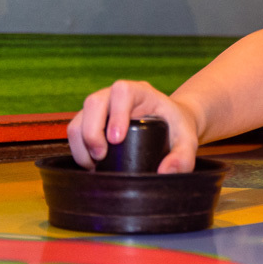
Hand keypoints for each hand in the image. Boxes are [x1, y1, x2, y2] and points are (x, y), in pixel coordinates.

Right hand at [67, 80, 199, 173]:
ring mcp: (101, 108)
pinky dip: (78, 149)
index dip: (116, 113)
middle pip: (93, 103)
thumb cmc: (178, 128)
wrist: (171, 125)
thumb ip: (183, 157)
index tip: (117, 140)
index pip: (122, 92)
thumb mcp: (187, 141)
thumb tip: (164, 172)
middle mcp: (115, 96)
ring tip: (95, 164)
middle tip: (101, 157)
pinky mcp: (91, 122)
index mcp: (140, 92)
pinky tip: (91, 164)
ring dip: (81, 143)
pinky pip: (74, 132)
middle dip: (92, 132)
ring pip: (78, 118)